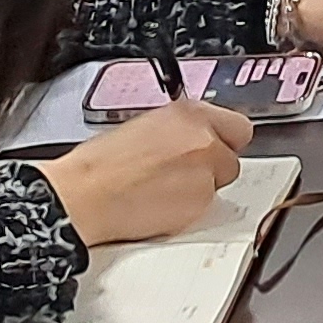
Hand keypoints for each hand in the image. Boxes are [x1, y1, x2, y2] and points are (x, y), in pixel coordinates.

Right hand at [39, 99, 251, 246]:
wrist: (85, 195)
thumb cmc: (101, 165)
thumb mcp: (145, 127)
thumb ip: (180, 130)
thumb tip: (194, 138)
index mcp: (188, 113)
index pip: (236, 125)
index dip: (223, 140)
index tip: (214, 147)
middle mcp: (204, 138)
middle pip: (233, 154)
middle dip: (216, 164)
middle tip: (187, 173)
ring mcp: (205, 170)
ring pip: (220, 182)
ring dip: (201, 187)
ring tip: (164, 190)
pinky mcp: (200, 201)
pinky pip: (206, 206)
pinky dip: (189, 208)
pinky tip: (160, 205)